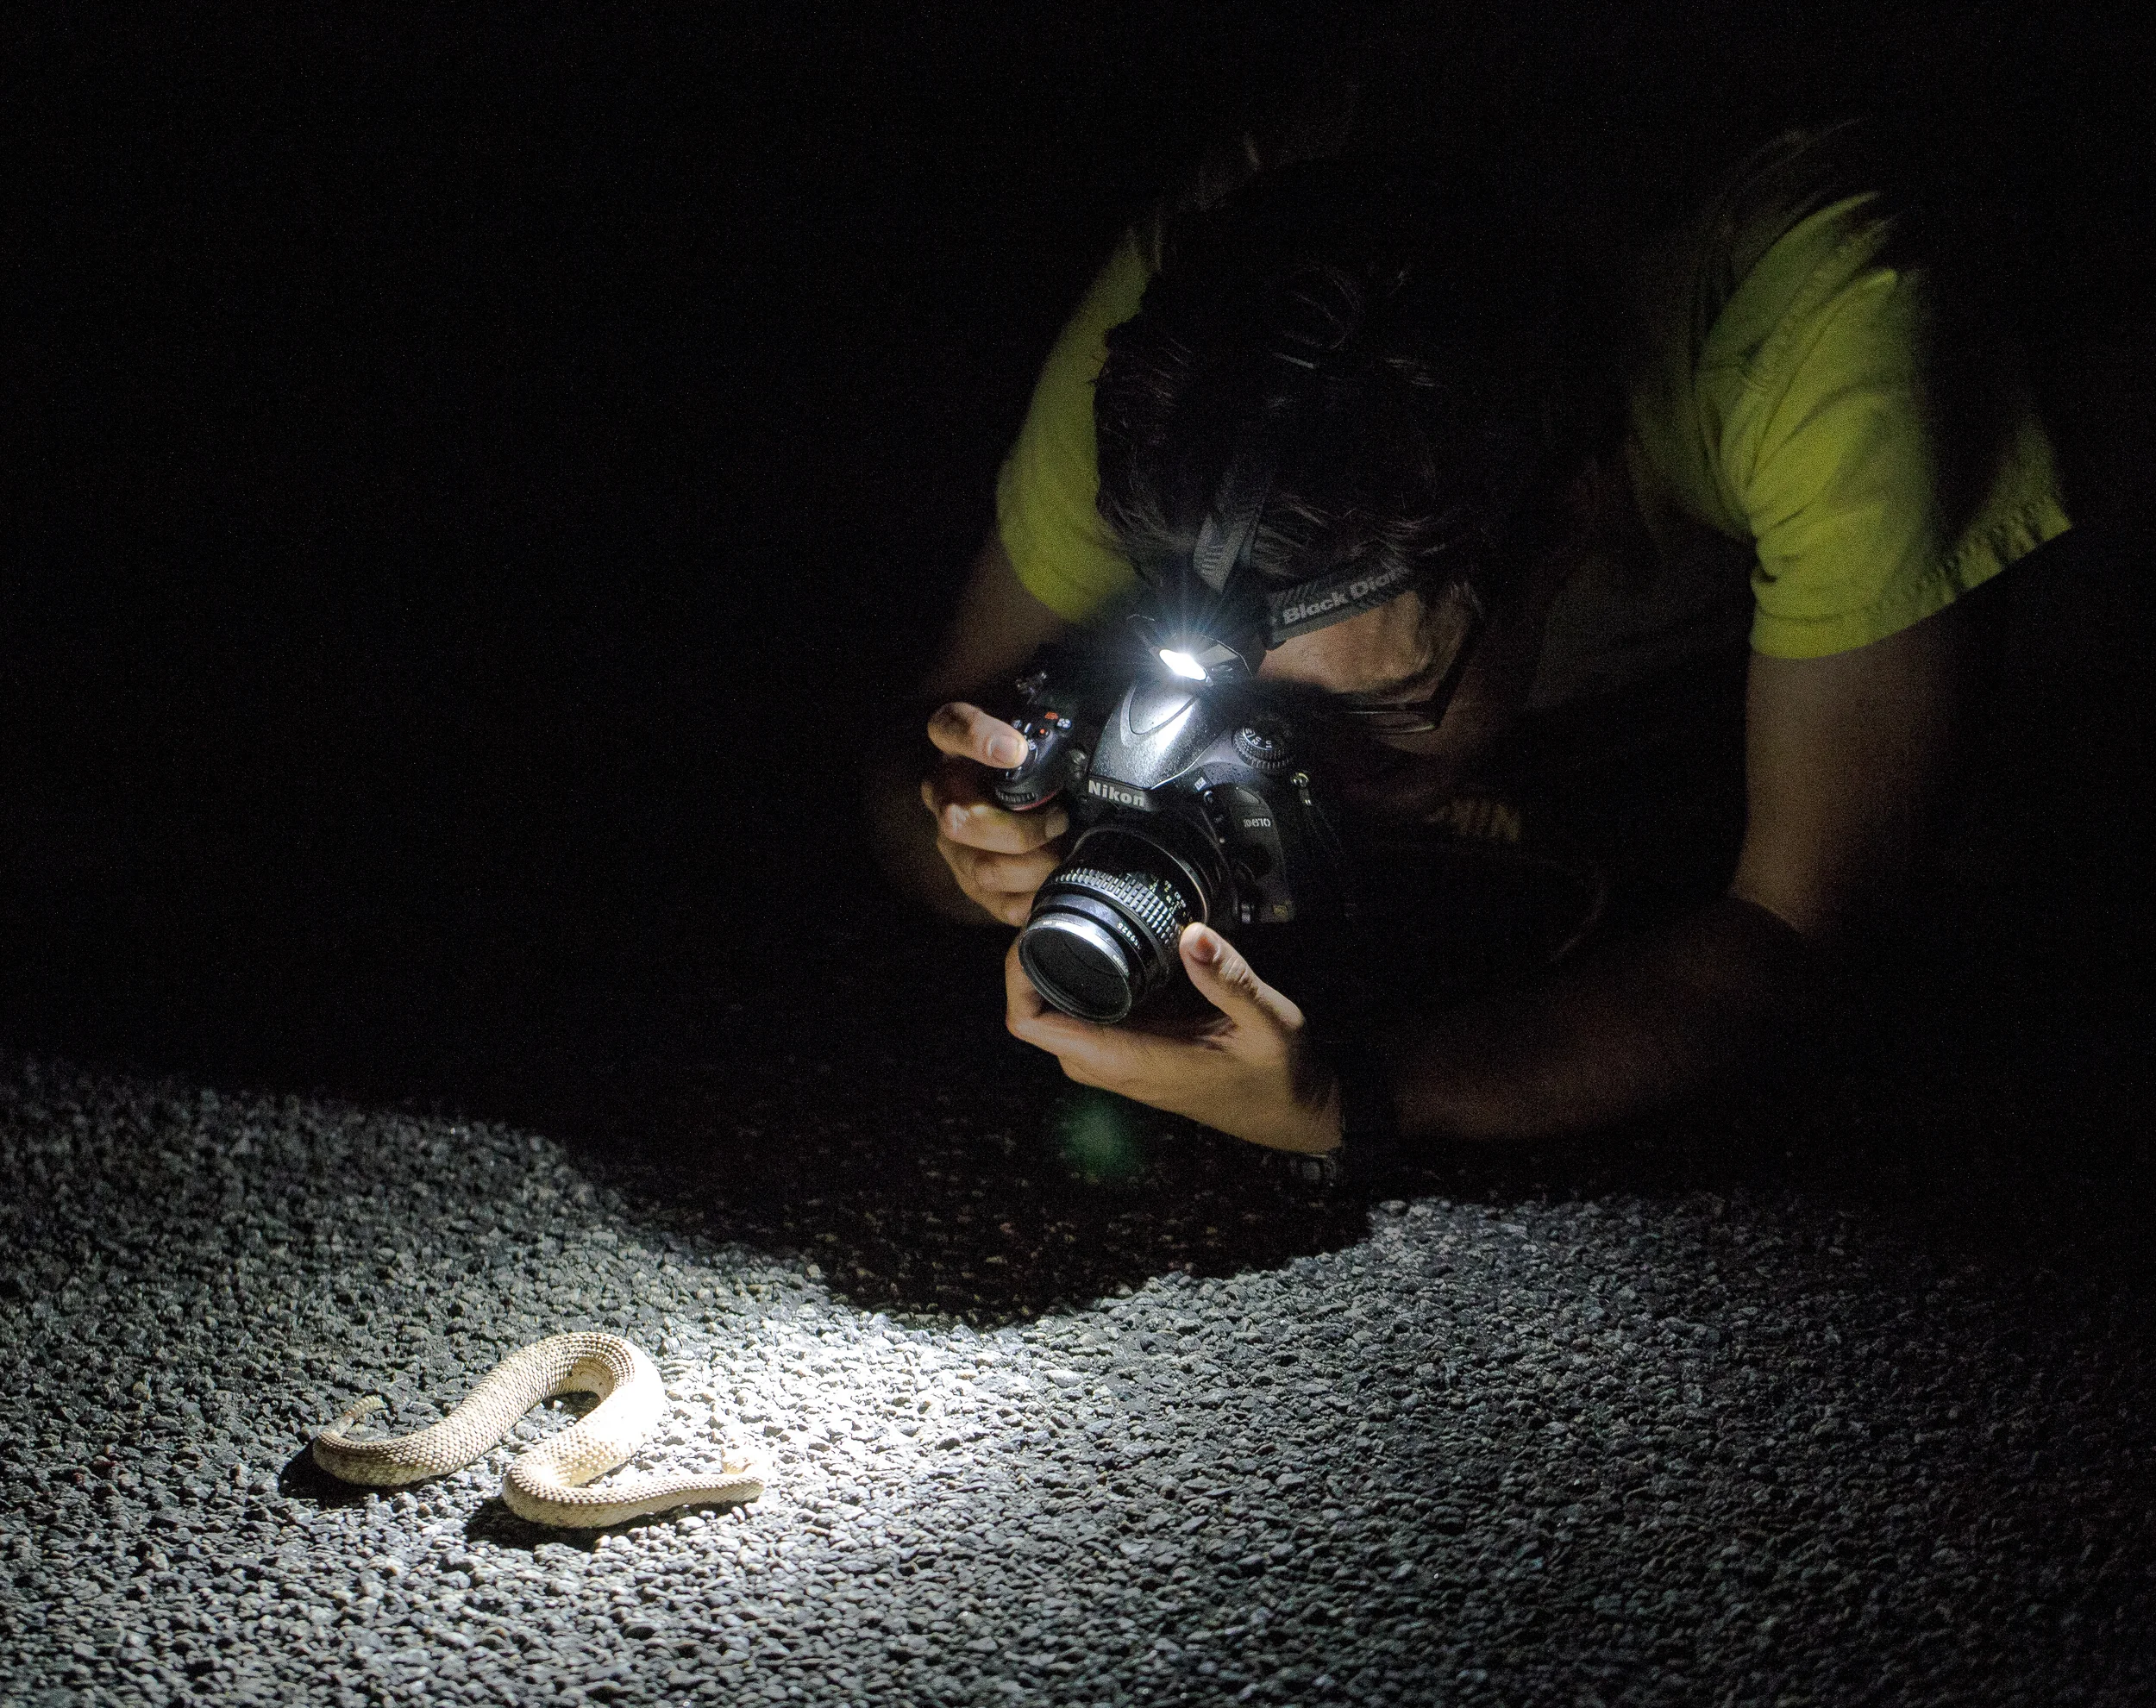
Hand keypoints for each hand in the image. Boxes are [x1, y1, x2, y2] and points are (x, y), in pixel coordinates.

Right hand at [918, 702, 1071, 925]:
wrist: (1020, 800)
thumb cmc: (1035, 767)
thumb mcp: (1038, 739)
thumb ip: (1050, 730)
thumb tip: (1094, 735)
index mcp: (957, 748)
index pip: (950, 728)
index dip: (978, 740)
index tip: (1015, 750)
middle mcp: (946, 796)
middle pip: (959, 821)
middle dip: (1022, 830)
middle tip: (1060, 820)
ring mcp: (955, 844)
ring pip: (983, 870)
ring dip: (1035, 867)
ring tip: (1063, 852)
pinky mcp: (973, 882)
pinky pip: (1000, 902)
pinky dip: (1035, 896)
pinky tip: (1055, 880)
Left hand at [1005, 921, 1342, 1152]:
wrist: (1295, 1114)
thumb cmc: (1281, 1075)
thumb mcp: (1268, 1021)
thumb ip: (1229, 979)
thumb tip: (1192, 932)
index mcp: (1130, 1060)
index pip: (1035, 1025)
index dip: (1018, 978)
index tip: (1031, 932)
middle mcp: (1115, 1067)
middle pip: (1039, 1017)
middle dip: (1033, 967)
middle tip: (1053, 914)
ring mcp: (1123, 1064)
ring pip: (1062, 1019)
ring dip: (1058, 975)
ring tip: (1073, 923)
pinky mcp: (1137, 1055)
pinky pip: (1092, 1019)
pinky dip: (1087, 985)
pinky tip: (1111, 950)